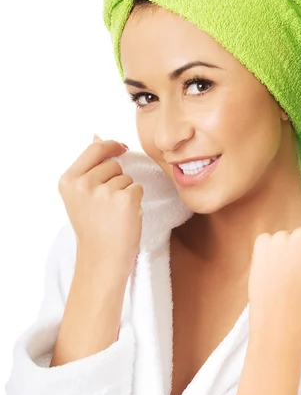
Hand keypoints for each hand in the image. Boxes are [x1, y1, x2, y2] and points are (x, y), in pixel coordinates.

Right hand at [58, 134, 143, 278]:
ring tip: (114, 214)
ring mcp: (105, 192)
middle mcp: (84, 184)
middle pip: (113, 164)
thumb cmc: (93, 229)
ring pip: (126, 178)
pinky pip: (137, 189)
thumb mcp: (80, 196)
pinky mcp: (126, 200)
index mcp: (69, 180)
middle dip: (116, 179)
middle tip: (107, 205)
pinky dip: (135, 202)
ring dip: (125, 192)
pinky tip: (124, 217)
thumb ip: (88, 166)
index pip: (94, 148)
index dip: (111, 146)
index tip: (121, 149)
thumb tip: (96, 134)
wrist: (101, 260)